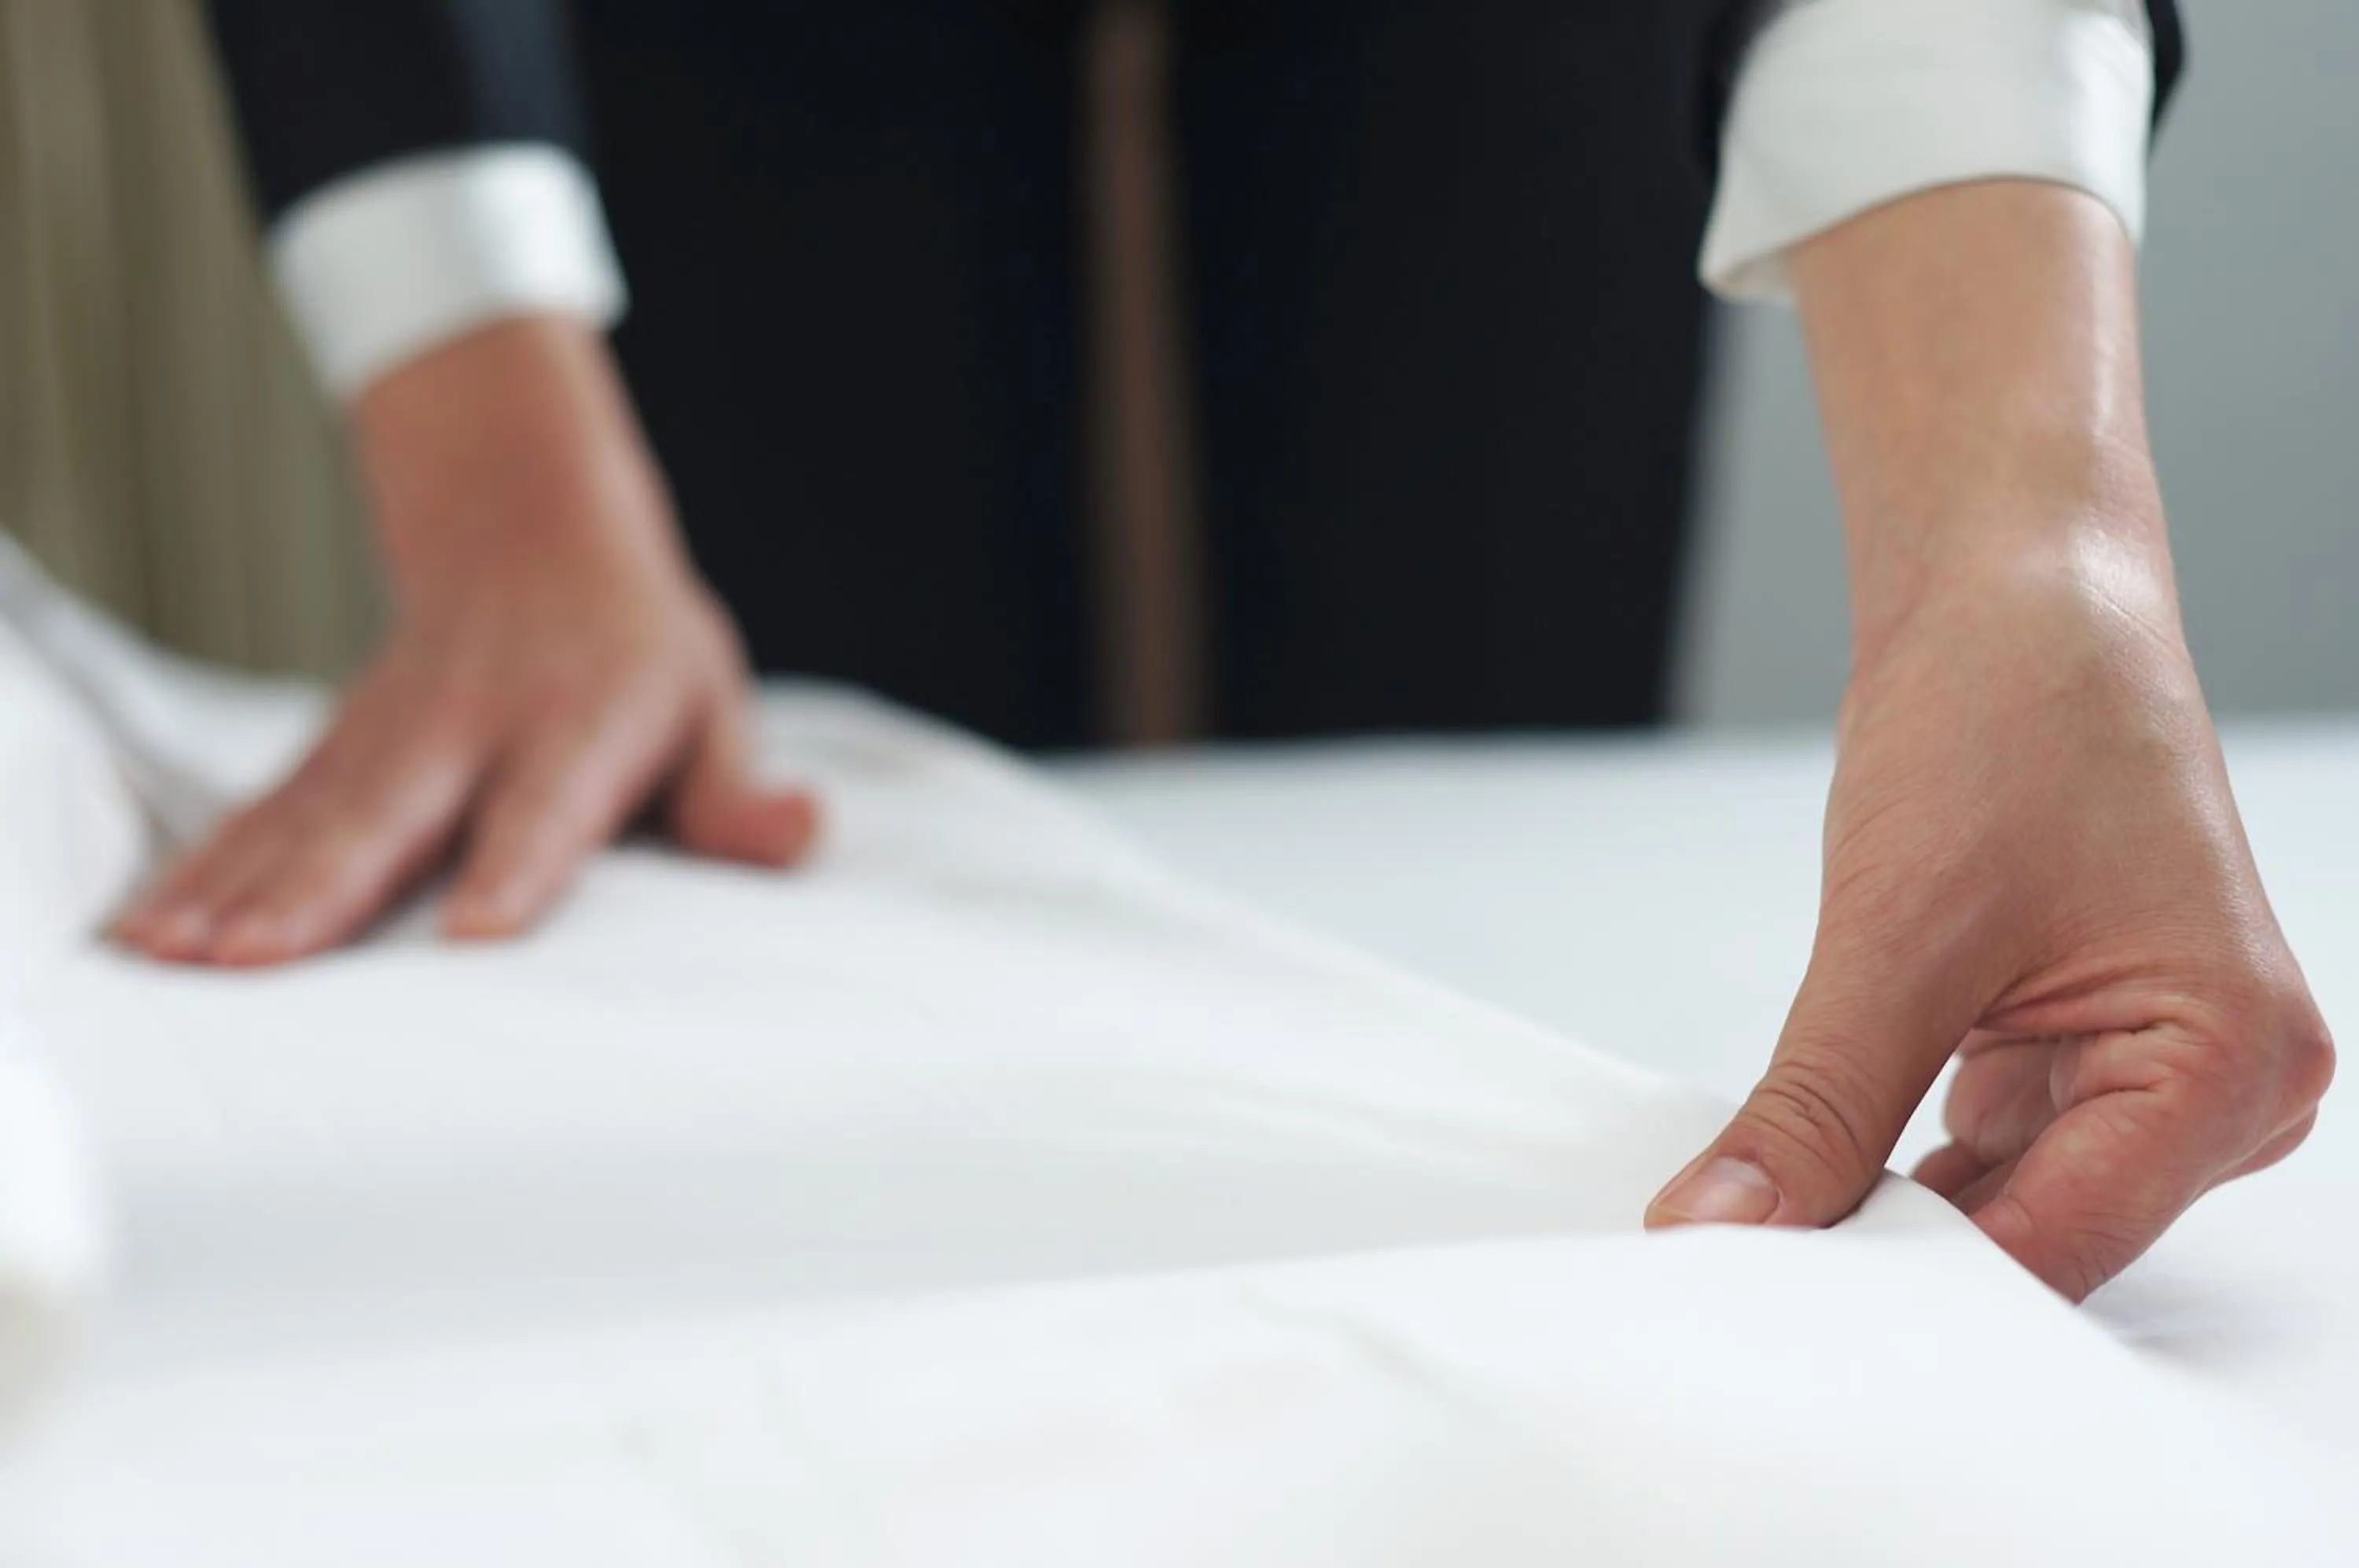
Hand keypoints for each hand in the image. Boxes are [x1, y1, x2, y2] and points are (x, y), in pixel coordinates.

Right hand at [113, 318, 815, 965]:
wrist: (529, 526)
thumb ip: (734, 792)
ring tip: (174, 957)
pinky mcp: (333, 748)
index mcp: (576, 718)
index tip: (472, 932)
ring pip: (303, 814)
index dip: (514, 864)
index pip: (547, 802)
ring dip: (232, 886)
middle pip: (392, 812)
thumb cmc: (636, 645)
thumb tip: (798, 834)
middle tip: (254, 962)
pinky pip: (260, 811)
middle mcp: (468, 724)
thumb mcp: (709, 698)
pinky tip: (143, 930)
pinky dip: (198, 867)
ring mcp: (386, 733)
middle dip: (319, 889)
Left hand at [1647, 544, 2331, 1299]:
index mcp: (2231, 1063)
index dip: (1906, 1291)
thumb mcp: (1894, 937)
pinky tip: (1811, 1164)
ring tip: (1762, 1224)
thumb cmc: (2011, 716)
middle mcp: (2226, 1086)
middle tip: (1744, 1274)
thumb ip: (1813, 1107)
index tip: (1766, 1308)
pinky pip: (1990, 1144)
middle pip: (2042, 1236)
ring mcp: (2159, 1067)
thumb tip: (1720, 1231)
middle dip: (1895, 1253)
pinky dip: (1898, 1154)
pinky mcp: (2089, 1044)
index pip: (2059, 1247)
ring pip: (2006, 1198)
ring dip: (1887, 1206)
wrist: (2016, 598)